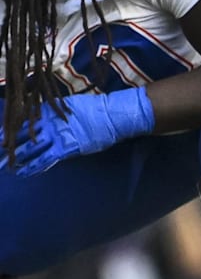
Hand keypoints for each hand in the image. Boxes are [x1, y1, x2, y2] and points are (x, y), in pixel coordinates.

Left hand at [3, 88, 153, 175]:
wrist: (111, 115)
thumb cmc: (94, 110)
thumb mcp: (69, 106)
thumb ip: (53, 111)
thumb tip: (43, 114)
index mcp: (48, 112)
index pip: (21, 122)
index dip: (7, 131)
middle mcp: (48, 123)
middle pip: (20, 136)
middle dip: (6, 148)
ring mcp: (56, 136)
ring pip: (28, 149)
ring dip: (14, 159)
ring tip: (3, 167)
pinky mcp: (66, 148)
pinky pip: (45, 159)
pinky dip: (33, 166)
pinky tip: (23, 172)